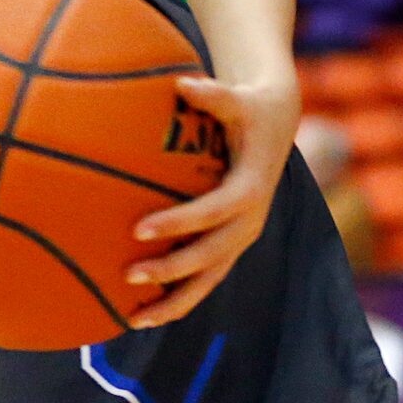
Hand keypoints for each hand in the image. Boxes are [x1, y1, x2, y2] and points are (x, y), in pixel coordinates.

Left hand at [127, 75, 298, 329]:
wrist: (276, 125)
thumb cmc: (248, 108)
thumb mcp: (237, 98)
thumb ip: (212, 94)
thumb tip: (181, 83)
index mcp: (251, 188)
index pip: (214, 211)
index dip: (179, 223)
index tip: (139, 229)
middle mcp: (249, 221)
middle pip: (211, 256)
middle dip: (171, 270)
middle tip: (126, 275)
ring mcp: (241, 238)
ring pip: (208, 279)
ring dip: (173, 301)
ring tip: (131, 319)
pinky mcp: (231, 246)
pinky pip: (204, 279)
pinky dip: (177, 298)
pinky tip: (142, 314)